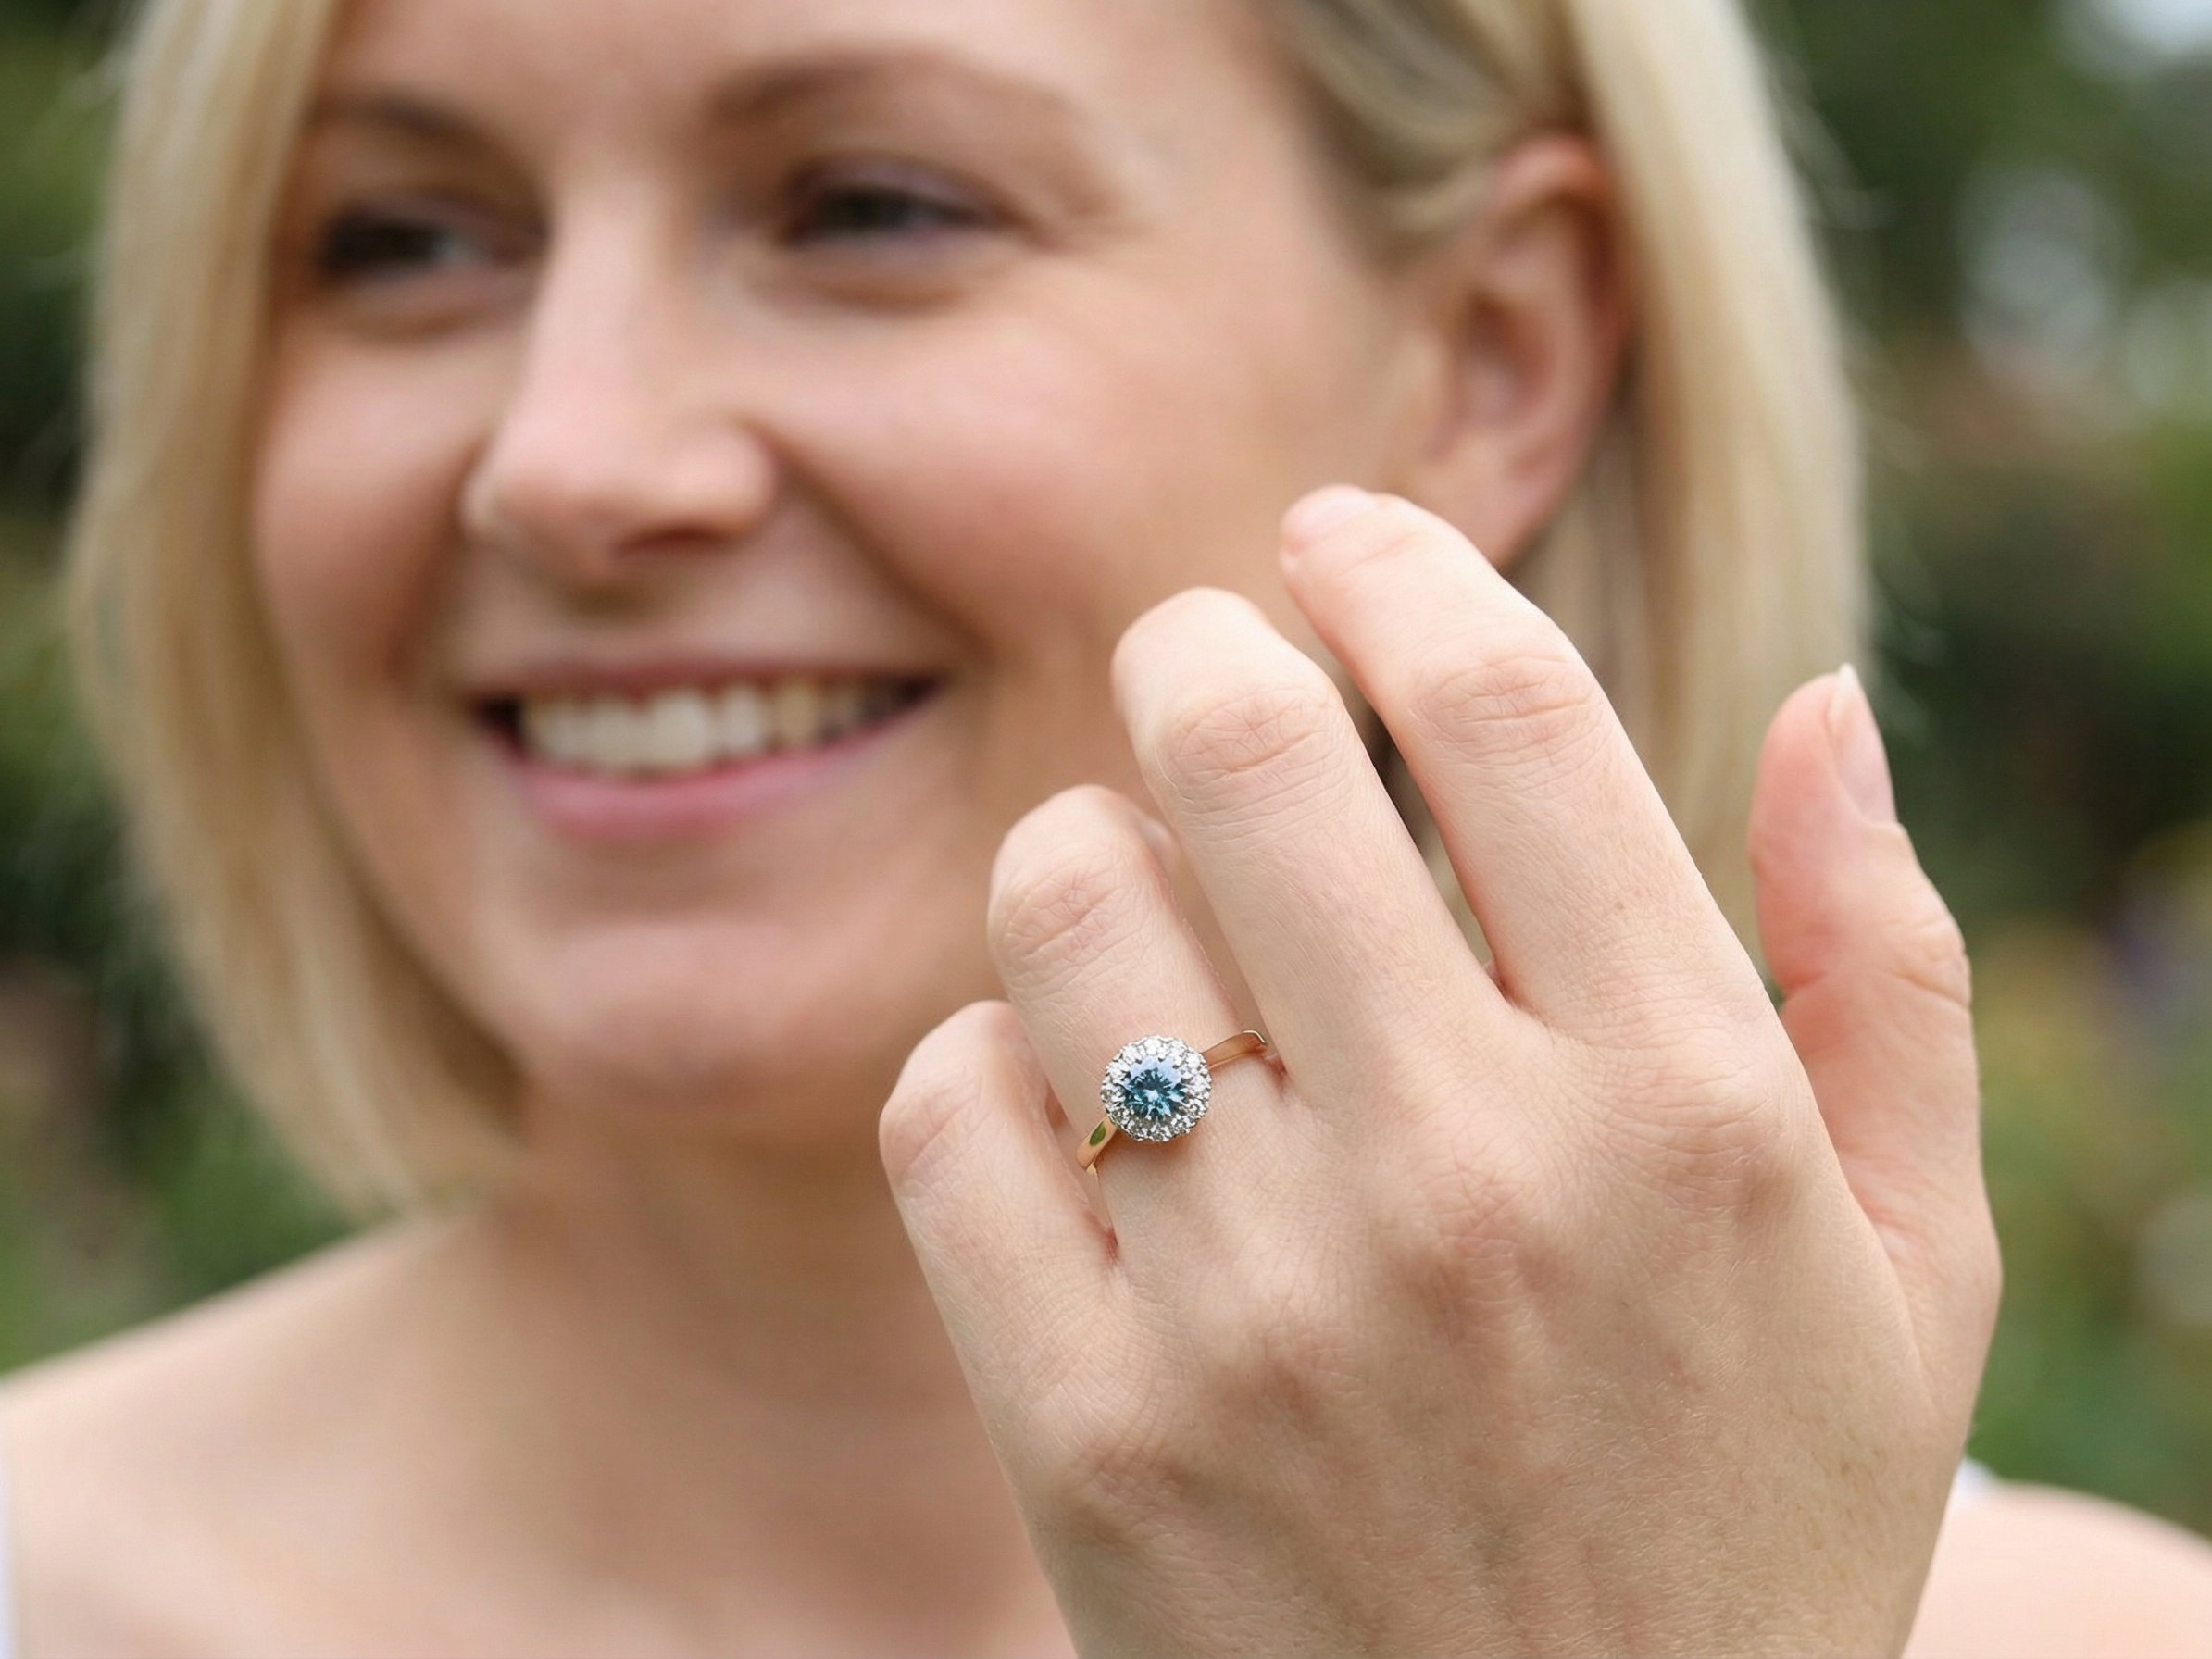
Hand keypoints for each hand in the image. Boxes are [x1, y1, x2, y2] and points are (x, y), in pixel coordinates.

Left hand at [882, 491, 1997, 1656]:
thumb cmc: (1748, 1519)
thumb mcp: (1907, 1271)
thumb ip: (1884, 969)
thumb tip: (1819, 696)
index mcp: (1686, 1110)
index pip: (1505, 708)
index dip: (1394, 564)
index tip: (1336, 537)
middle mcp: (1468, 1184)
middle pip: (1236, 745)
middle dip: (1198, 651)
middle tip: (1201, 668)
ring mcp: (1258, 1313)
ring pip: (1061, 900)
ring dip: (1088, 857)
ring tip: (1146, 914)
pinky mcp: (1088, 1432)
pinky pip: (945, 1107)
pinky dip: (985, 1062)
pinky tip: (1070, 1106)